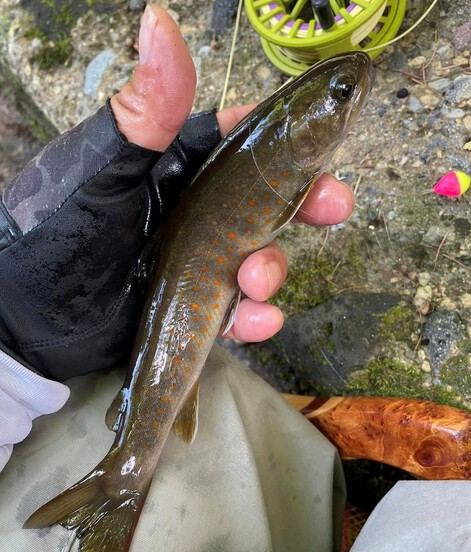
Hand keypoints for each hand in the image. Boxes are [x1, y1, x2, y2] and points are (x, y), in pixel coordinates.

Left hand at [0, 7, 352, 381]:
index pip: (235, 142)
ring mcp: (196, 261)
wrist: (26, 323)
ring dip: (272, 270)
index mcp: (171, 167)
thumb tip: (160, 19)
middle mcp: (191, 211)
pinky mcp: (194, 306)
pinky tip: (255, 319)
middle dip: (302, 204)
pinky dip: (254, 317)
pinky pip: (238, 310)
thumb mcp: (101, 169)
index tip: (315, 142)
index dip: (278, 140)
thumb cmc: (54, 233)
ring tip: (256, 281)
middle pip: (263, 201)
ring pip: (258, 258)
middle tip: (334, 207)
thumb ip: (142, 111)